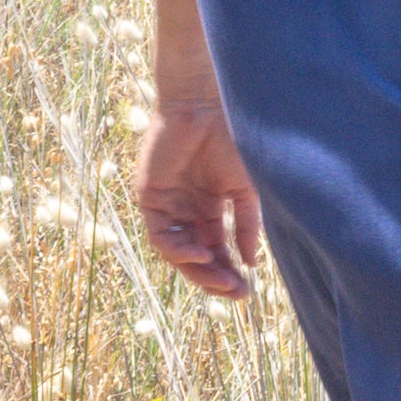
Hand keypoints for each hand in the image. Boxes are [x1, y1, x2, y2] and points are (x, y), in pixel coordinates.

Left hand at [135, 98, 263, 300]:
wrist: (205, 106)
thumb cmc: (229, 139)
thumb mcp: (243, 189)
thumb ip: (245, 224)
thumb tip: (251, 262)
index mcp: (209, 209)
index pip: (217, 250)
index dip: (230, 272)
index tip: (247, 291)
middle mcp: (186, 211)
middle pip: (197, 257)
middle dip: (215, 278)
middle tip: (235, 293)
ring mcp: (167, 206)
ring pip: (176, 253)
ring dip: (197, 270)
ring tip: (219, 278)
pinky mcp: (150, 199)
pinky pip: (160, 236)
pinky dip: (178, 250)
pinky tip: (200, 254)